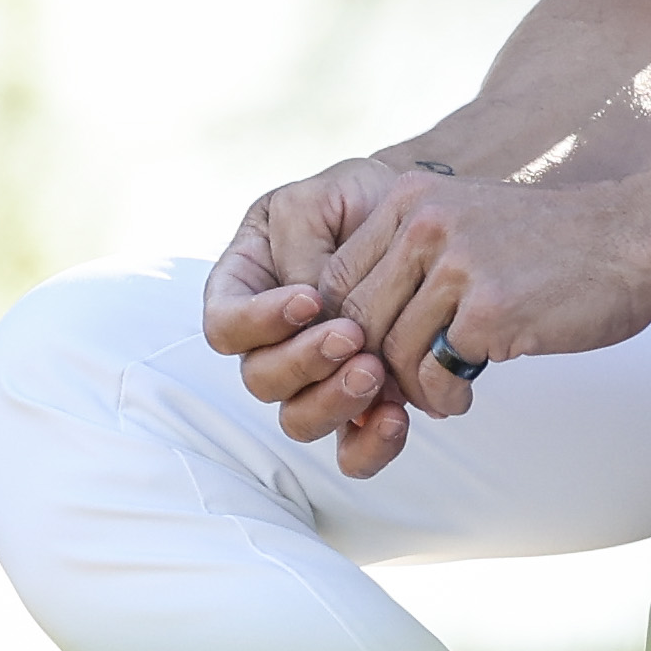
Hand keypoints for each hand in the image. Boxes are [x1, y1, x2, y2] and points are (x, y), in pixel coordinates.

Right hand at [202, 157, 420, 475]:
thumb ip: (304, 248)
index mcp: (245, 288)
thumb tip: (310, 309)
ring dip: (334, 401)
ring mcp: (314, 381)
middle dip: (304, 362)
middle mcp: (271, 343)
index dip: (258, 322)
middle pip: (260, 380)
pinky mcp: (360, 407)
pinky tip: (396, 416)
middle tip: (352, 336)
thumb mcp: (325, 201)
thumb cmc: (361, 202)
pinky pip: (351, 450)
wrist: (426, 221)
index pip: (224, 325)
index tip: (310, 299)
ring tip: (376, 371)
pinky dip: (370, 444)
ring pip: (298, 420)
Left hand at [320, 173, 650, 427]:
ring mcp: (456, 265)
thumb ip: (411, 255)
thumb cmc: (553, 243)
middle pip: (357, 318)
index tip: (370, 359)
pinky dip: (443, 397)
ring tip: (441, 394)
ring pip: (392, 352)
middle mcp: (424, 224)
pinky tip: (466, 395)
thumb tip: (355, 325)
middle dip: (372, 367)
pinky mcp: (489, 310)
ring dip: (412, 389)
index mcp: (410, 198)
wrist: (634, 239)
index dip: (344, 332)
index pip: (336, 277)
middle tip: (401, 389)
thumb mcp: (466, 220)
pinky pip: (435, 373)